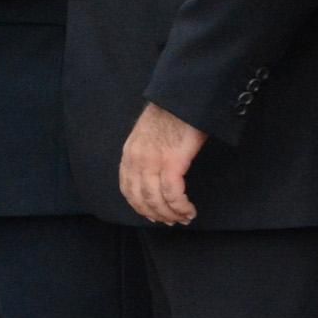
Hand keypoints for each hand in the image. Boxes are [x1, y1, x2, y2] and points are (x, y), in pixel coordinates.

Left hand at [119, 101, 205, 225]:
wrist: (182, 96)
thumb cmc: (170, 113)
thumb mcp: (146, 134)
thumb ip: (145, 153)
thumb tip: (154, 173)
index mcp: (129, 153)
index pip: (128, 189)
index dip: (140, 207)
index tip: (153, 215)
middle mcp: (137, 160)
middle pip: (142, 199)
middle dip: (157, 214)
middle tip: (172, 221)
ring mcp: (153, 162)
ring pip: (158, 200)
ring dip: (172, 214)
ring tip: (185, 217)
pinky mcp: (172, 162)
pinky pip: (173, 194)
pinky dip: (181, 207)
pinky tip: (190, 210)